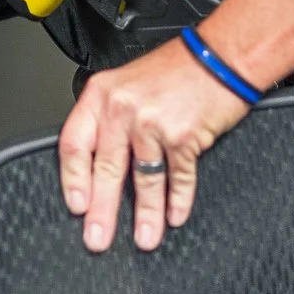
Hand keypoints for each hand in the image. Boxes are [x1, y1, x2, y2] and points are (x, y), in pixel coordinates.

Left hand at [57, 34, 251, 253]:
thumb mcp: (128, 83)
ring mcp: (153, 123)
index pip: (74, 143)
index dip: (72, 179)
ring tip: (144, 238)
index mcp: (102, 95)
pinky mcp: (184, 135)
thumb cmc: (178, 69)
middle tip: (98, 238)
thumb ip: (108, 118)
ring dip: (146, 214)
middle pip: (104, 168)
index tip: (76, 205)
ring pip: (143, 179)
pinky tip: (175, 216)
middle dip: (102, 210)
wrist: (221, 55)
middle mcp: (123, 108)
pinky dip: (178, 200)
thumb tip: (95, 163)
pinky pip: (178, 177)